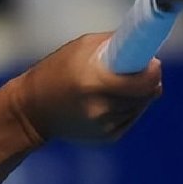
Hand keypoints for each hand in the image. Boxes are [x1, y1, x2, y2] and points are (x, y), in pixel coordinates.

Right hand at [10, 33, 162, 142]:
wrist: (30, 111)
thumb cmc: (55, 71)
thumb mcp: (81, 48)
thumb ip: (116, 46)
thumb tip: (147, 54)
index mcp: (93, 83)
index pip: (143, 81)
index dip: (152, 71)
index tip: (152, 64)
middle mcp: (100, 108)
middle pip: (147, 93)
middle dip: (146, 81)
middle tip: (134, 71)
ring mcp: (104, 126)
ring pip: (140, 105)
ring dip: (135, 95)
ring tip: (110, 87)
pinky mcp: (107, 138)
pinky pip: (130, 118)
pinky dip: (125, 109)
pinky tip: (105, 103)